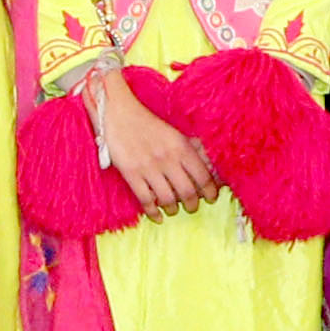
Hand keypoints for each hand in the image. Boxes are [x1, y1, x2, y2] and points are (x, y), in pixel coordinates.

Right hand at [95, 70, 219, 216]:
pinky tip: (157, 216)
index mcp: (181, 147)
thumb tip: (209, 165)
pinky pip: (146, 200)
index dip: (210, 192)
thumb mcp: (174, 133)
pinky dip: (153, 212)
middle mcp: (167, 159)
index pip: (203, 176)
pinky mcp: (131, 174)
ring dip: (173, 209)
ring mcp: (148, 168)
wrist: (118, 114)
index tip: (211, 198)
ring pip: (168, 199)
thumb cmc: (147, 123)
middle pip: (187, 192)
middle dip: (193, 205)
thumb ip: (191, 149)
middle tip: (192, 207)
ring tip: (173, 209)